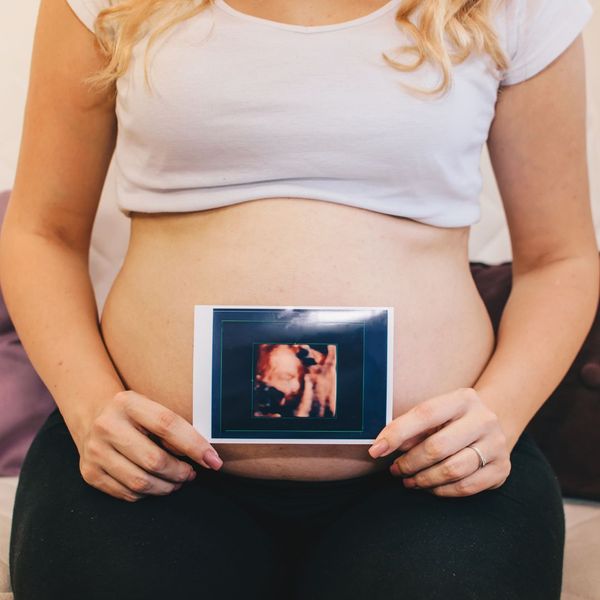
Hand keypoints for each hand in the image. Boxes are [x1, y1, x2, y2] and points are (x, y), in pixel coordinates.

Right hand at [75, 390, 222, 501]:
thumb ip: (173, 426)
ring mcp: (95, 451)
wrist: (92, 415)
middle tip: (191, 474)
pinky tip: (155, 483)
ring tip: (177, 481)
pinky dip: (147, 493)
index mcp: (128, 403)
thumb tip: (204, 454)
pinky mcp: (89, 473)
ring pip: (141, 482)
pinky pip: (127, 493)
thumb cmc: (133, 414)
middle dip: (180, 472)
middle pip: (154, 460)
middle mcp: (107, 426)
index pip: (167, 425)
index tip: (213, 460)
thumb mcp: (150, 407)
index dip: (194, 445)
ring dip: (167, 487)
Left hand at [368, 387, 511, 496]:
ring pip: (452, 470)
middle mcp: (484, 420)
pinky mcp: (502, 470)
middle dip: (410, 462)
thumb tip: (384, 446)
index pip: (424, 414)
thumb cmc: (454, 419)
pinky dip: (442, 490)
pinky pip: (466, 487)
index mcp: (463, 399)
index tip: (376, 449)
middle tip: (395, 469)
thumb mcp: (437, 413)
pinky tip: (430, 487)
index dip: (397, 433)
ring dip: (424, 479)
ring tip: (408, 480)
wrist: (495, 424)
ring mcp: (496, 445)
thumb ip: (413, 426)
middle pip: (438, 447)